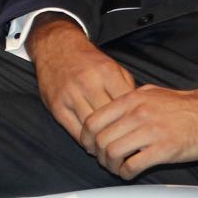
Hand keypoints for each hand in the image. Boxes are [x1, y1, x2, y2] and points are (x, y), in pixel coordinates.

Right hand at [27, 14, 134, 141]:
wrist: (57, 48)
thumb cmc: (89, 61)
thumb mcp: (113, 67)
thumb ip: (126, 89)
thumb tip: (139, 115)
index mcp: (107, 73)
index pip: (126, 106)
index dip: (135, 123)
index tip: (140, 133)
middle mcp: (88, 84)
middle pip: (110, 119)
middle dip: (120, 135)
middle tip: (127, 147)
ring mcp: (71, 96)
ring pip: (92, 129)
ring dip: (102, 143)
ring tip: (111, 150)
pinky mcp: (57, 106)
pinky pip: (75, 131)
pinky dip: (86, 141)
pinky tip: (93, 145)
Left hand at [80, 85, 197, 178]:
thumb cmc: (182, 105)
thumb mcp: (150, 93)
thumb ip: (128, 101)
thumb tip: (109, 114)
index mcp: (131, 100)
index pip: (93, 120)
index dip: (86, 138)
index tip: (90, 146)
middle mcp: (137, 114)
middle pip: (100, 140)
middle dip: (97, 155)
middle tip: (104, 160)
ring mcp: (150, 132)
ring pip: (112, 153)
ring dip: (111, 166)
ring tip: (117, 168)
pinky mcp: (164, 149)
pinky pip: (133, 165)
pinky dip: (126, 173)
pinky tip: (130, 173)